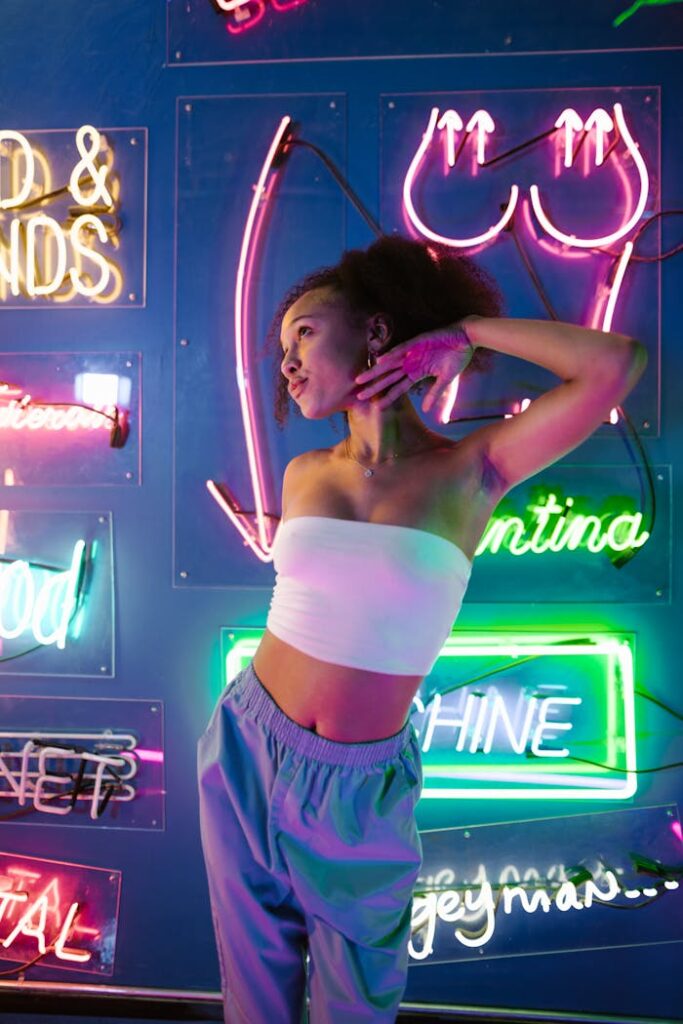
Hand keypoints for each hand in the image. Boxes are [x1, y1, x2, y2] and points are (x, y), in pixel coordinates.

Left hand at [354, 323, 476, 416]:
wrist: (467, 339)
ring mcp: (413, 353)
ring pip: (390, 364)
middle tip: (359, 395)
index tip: (376, 407)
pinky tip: (380, 361)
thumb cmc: (457, 358)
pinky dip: (392, 354)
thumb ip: (435, 395)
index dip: (388, 397)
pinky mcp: (418, 342)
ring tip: (360, 379)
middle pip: (389, 377)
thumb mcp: (446, 381)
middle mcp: (411, 363)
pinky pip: (402, 349)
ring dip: (375, 371)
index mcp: (417, 373)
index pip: (399, 388)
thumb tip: (426, 411)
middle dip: (374, 386)